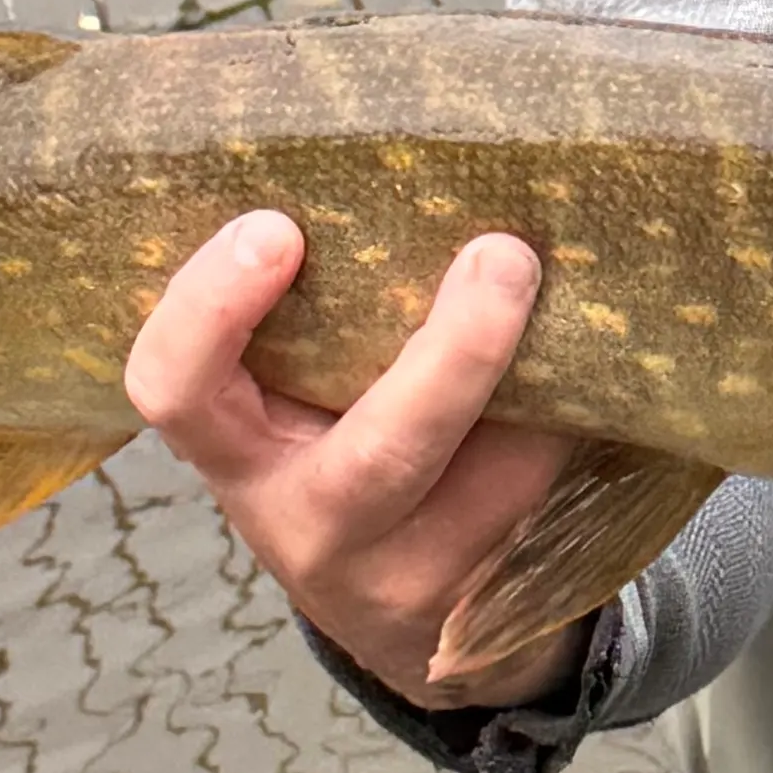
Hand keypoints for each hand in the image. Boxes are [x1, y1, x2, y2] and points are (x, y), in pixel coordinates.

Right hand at [123, 215, 583, 711]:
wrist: (393, 607)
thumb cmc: (334, 447)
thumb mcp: (290, 399)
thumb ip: (316, 316)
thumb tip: (401, 165)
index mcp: (238, 455)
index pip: (177, 388)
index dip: (212, 310)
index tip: (275, 228)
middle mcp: (310, 527)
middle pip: (383, 452)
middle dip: (457, 352)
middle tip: (503, 252)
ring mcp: (411, 577)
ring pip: (502, 475)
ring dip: (547, 377)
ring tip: (568, 289)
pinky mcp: (494, 596)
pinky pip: (553, 491)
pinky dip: (582, 411)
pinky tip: (596, 354)